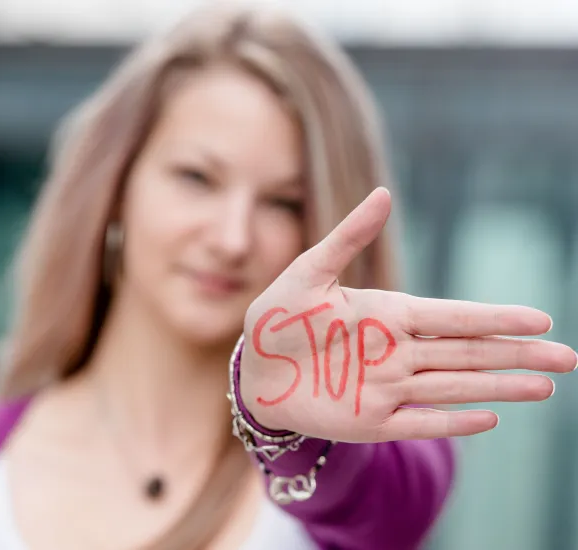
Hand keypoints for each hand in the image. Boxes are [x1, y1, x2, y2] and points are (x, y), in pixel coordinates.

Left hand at [240, 187, 576, 442]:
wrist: (255, 366)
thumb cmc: (280, 316)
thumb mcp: (310, 270)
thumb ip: (349, 237)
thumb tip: (384, 192)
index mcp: (387, 314)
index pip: (453, 316)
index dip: (495, 318)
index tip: (539, 319)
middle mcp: (397, 351)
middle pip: (468, 353)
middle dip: (517, 354)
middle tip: (567, 357)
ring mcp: (387, 388)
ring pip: (454, 387)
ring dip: (498, 387)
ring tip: (544, 387)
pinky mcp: (370, 420)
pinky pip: (418, 422)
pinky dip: (450, 422)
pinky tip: (487, 419)